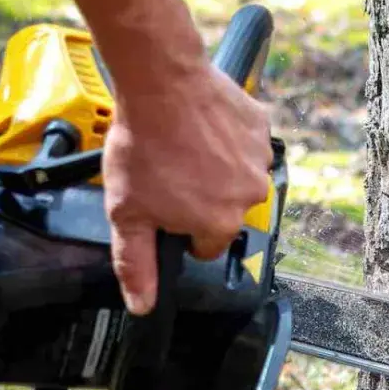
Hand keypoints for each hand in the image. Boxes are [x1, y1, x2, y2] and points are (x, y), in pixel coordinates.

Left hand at [102, 63, 270, 314]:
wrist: (161, 83)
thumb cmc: (143, 146)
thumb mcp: (127, 212)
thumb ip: (136, 262)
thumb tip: (143, 307)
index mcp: (219, 224)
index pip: (206, 244)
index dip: (181, 227)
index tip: (165, 203)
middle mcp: (249, 197)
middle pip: (225, 209)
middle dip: (202, 196)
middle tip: (171, 169)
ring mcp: (259, 161)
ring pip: (238, 176)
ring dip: (218, 167)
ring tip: (185, 145)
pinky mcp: (261, 129)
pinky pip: (247, 143)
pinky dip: (229, 138)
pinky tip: (202, 127)